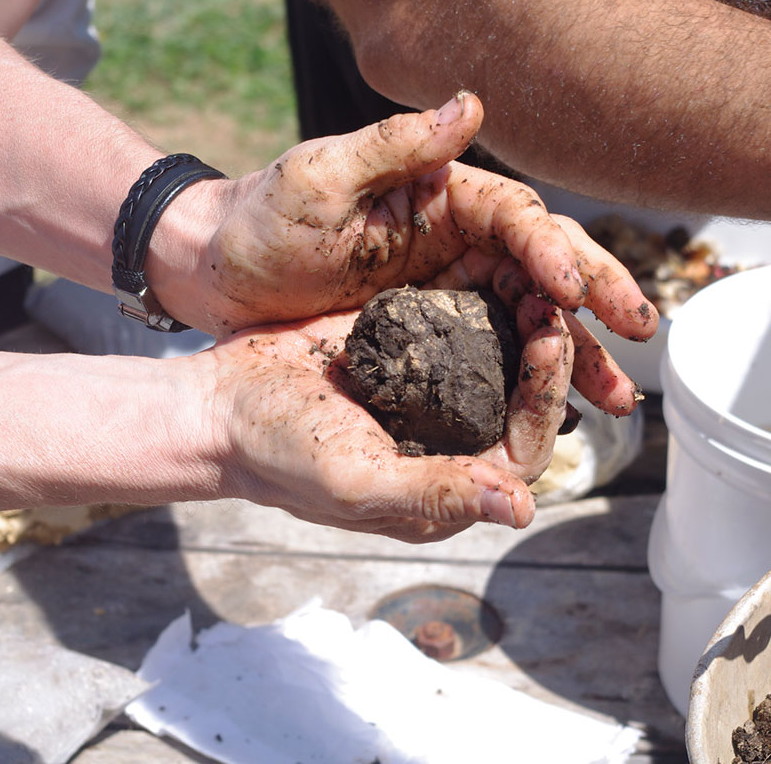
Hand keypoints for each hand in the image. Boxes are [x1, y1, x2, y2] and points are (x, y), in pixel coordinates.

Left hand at [162, 92, 655, 414]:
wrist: (221, 272)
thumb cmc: (264, 218)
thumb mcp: (319, 178)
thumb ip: (392, 145)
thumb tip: (470, 107)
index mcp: (443, 193)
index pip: (518, 217)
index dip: (552, 251)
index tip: (573, 292)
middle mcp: (461, 236)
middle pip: (547, 265)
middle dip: (598, 299)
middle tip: (640, 335)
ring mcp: (455, 283)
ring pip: (536, 315)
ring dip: (581, 351)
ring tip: (619, 398)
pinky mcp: (441, 327)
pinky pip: (503, 349)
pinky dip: (536, 375)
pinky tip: (564, 407)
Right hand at [208, 293, 573, 542]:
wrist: (217, 401)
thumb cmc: (278, 454)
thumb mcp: (356, 479)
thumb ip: (435, 493)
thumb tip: (524, 509)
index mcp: (446, 487)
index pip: (523, 449)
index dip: (546, 397)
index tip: (552, 338)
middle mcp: (448, 443)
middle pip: (520, 403)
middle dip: (543, 355)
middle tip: (549, 299)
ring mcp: (427, 397)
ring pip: (496, 363)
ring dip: (517, 324)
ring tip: (529, 276)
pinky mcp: (405, 355)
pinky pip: (456, 331)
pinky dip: (478, 301)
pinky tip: (489, 262)